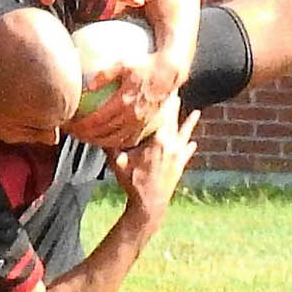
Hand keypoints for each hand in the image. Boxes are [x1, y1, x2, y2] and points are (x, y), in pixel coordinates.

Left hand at [67, 48, 185, 150]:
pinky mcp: (147, 124)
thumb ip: (104, 75)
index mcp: (123, 102)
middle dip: (86, 136)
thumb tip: (89, 86)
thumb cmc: (146, 65)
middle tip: (75, 134)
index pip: (96, 120)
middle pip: (103, 133)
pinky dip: (117, 142)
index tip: (71, 126)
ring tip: (88, 139)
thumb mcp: (123, 64)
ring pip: (116, 140)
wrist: (170, 73)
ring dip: (100, 142)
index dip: (81, 126)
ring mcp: (140, 122)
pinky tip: (108, 140)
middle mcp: (131, 115)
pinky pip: (129, 139)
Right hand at [108, 96, 198, 226]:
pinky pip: (186, 152)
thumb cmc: (132, 183)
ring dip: (189, 123)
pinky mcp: (179, 166)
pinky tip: (193, 142)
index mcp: (158, 140)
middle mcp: (172, 144)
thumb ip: (109, 146)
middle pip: (175, 119)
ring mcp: (178, 155)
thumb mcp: (117, 163)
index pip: (164, 114)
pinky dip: (189, 145)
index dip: (166, 99)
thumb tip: (95, 132)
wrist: (150, 205)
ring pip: (184, 134)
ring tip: (196, 112)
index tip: (167, 86)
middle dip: (176, 105)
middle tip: (179, 91)